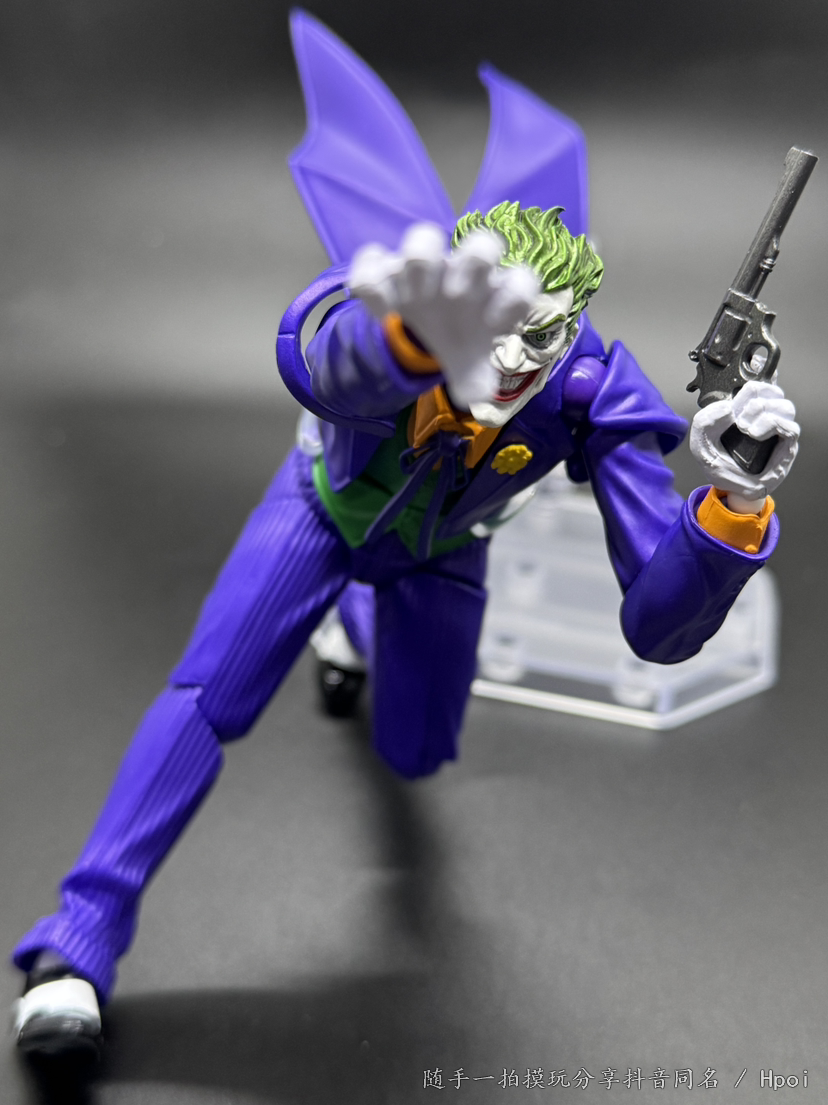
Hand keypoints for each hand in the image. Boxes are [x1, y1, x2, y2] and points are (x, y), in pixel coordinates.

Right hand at [347, 222, 538, 407]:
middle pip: (482, 245)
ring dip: (422, 258)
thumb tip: (476, 398)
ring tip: (417, 295)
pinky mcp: (385, 270)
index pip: (520, 281)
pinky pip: (373, 260)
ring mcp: (424, 267)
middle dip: (472, 265)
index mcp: (492, 294)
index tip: (495, 323)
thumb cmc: (456, 338)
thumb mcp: (468, 365)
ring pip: (425, 237)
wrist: (419, 331)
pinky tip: (380, 311)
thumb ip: (475, 380)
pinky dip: (372, 277)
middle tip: (455, 297)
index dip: (515, 295)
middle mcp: (463, 273)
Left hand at [690, 380, 799, 507]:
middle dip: (750, 398)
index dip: (756, 368)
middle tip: (736, 419)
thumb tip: (727, 407)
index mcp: (743, 408)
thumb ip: (703, 423)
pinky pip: (789, 425)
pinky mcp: (787, 443)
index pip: (757, 380)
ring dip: (760, 412)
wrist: (732, 490)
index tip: (743, 374)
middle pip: (769, 389)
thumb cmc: (720, 465)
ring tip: (745, 429)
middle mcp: (763, 414)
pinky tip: (755, 434)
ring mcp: (777, 427)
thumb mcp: (700, 445)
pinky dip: (771, 425)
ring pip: (783, 404)